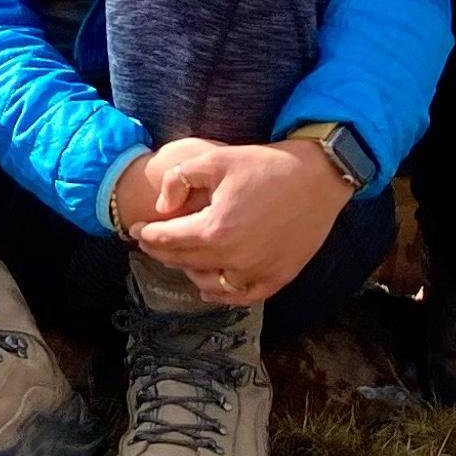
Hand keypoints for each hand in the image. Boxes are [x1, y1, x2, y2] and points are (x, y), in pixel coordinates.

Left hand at [124, 133, 353, 307]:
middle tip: (151, 244)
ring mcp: (257, 272)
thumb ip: (178, 179)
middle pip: (184, 262)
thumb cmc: (267, 164)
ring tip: (181, 259)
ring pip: (209, 284)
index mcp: (215, 229)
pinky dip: (221, 293)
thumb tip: (162, 208)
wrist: (319, 177)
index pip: (168, 240)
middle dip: (162, 252)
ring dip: (189, 271)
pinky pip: (241, 296)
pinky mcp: (277, 278)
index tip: (136, 231)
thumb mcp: (215, 158)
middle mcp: (233, 258)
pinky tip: (208, 286)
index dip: (147, 235)